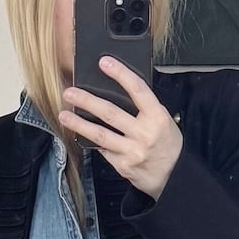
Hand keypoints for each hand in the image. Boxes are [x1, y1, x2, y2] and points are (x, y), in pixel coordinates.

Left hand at [59, 58, 182, 200]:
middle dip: (87, 101)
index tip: (104, 62)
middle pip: (110, 113)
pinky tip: (80, 133)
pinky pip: (103, 150)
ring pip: (100, 135)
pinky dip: (91, 141)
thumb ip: (144, 107)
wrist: (175, 176)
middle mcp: (144, 133)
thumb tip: (119, 89)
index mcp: (157, 117)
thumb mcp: (163, 120)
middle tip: (70, 92)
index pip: (137, 90)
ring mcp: (132, 151)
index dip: (120, 74)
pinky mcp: (122, 165)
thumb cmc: (168, 145)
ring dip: (79, 124)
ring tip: (64, 116)